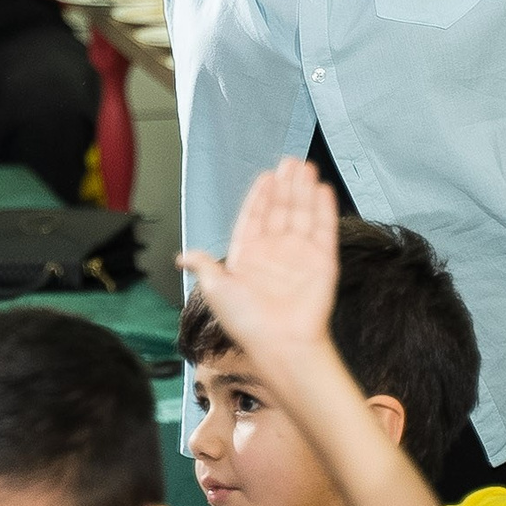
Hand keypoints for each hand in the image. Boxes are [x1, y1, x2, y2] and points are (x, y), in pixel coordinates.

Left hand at [177, 160, 338, 362]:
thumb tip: (182, 257)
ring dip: (303, 190)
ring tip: (305, 166)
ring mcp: (300, 255)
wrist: (282, 343)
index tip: (266, 177)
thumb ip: (204, 265)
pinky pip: (323, 228)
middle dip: (285, 186)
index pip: (254, 218)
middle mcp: (275, 253)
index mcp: (249, 257)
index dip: (260, 197)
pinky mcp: (322, 261)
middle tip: (289, 162)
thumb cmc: (247, 322)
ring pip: (301, 214)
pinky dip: (323, 209)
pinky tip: (321, 189)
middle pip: (280, 211)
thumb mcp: (215, 289)